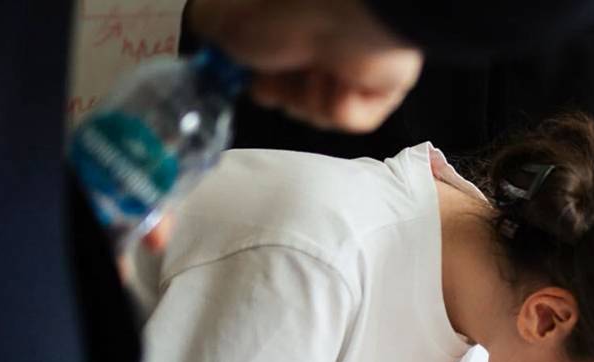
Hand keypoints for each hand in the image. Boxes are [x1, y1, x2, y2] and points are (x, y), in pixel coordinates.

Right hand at [189, 0, 421, 131]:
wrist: (342, 13)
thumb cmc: (281, 10)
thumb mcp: (219, 19)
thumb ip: (211, 34)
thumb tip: (219, 54)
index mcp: (287, 26)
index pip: (264, 72)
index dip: (255, 81)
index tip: (249, 76)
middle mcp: (320, 43)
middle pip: (288, 98)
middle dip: (281, 92)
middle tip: (284, 72)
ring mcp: (352, 67)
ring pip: (318, 112)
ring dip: (309, 97)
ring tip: (318, 69)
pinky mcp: (382, 88)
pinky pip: (351, 119)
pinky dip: (339, 106)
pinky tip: (342, 80)